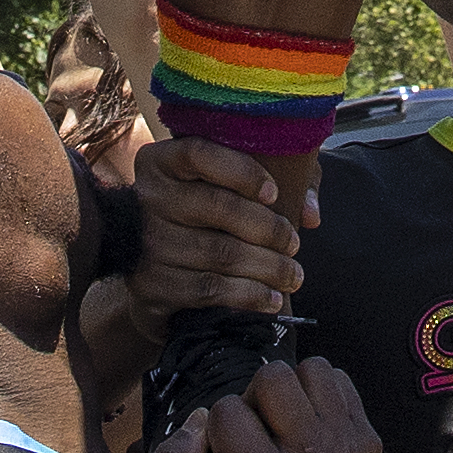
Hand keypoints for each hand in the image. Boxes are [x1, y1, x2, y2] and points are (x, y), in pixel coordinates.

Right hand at [125, 138, 308, 318]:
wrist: (142, 263)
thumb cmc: (196, 214)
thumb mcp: (220, 183)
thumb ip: (272, 180)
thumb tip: (310, 212)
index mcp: (160, 162)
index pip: (199, 154)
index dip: (242, 171)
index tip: (275, 193)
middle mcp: (147, 199)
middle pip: (219, 207)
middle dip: (269, 229)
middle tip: (294, 243)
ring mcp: (146, 245)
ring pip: (220, 253)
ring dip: (268, 267)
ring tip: (292, 275)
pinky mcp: (150, 286)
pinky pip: (209, 289)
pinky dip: (249, 295)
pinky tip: (270, 298)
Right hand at [150, 359, 379, 452]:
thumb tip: (201, 416)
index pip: (226, 410)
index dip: (220, 429)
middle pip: (273, 375)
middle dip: (255, 398)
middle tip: (258, 431)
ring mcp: (348, 448)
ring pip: (311, 368)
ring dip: (292, 390)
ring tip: (285, 424)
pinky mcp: (369, 440)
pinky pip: (340, 379)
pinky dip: (320, 395)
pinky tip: (310, 426)